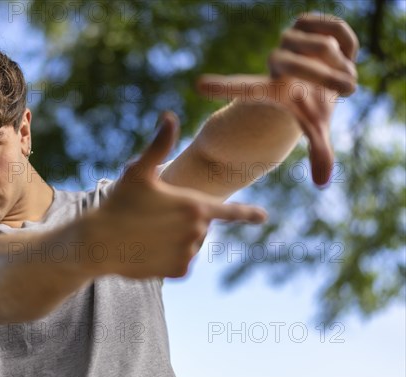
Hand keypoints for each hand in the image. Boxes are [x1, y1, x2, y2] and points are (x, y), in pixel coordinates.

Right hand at [87, 112, 267, 278]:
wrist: (99, 242)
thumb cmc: (119, 203)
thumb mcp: (138, 171)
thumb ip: (159, 145)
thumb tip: (169, 115)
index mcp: (194, 206)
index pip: (229, 211)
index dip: (247, 213)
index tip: (263, 217)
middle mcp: (197, 232)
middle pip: (200, 225)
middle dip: (182, 220)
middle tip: (154, 216)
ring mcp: (189, 253)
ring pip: (189, 244)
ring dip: (175, 239)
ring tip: (149, 232)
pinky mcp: (178, 271)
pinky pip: (181, 262)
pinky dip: (168, 257)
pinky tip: (149, 249)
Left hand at [197, 13, 358, 185]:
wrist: (327, 76)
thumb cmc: (314, 105)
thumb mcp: (316, 127)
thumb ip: (319, 153)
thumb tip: (322, 184)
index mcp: (270, 88)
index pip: (243, 87)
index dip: (224, 86)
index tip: (200, 86)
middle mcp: (275, 63)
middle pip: (294, 64)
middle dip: (324, 77)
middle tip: (346, 88)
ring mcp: (289, 41)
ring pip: (319, 47)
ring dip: (340, 63)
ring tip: (340, 70)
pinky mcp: (305, 22)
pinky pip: (331, 26)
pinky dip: (346, 39)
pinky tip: (343, 50)